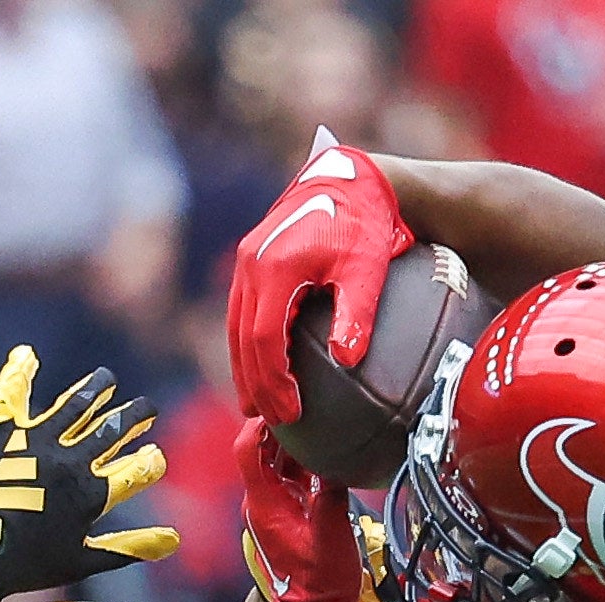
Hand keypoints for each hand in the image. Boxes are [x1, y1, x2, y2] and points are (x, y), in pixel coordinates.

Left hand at [0, 349, 176, 601]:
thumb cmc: (31, 563)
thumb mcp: (85, 560)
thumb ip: (131, 546)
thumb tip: (174, 539)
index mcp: (91, 492)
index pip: (135, 468)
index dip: (150, 460)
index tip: (154, 455)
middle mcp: (70, 460)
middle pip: (112, 430)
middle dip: (135, 416)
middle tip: (147, 407)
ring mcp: (38, 441)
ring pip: (76, 405)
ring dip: (96, 388)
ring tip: (107, 379)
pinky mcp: (6, 432)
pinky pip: (13, 394)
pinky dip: (20, 372)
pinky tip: (26, 353)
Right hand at [227, 134, 410, 422]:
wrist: (351, 178)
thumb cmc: (366, 222)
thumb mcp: (368, 267)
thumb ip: (356, 312)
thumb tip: (348, 360)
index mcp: (275, 268)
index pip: (265, 339)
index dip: (275, 381)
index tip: (292, 413)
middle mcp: (251, 264)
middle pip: (243, 340)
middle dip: (255, 386)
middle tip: (272, 421)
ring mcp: (246, 262)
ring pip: (236, 328)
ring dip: (244, 370)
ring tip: (256, 406)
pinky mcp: (250, 261)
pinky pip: (242, 313)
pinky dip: (248, 346)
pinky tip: (261, 370)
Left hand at [233, 420, 365, 601]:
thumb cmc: (320, 582)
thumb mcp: (332, 530)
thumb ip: (333, 489)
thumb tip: (338, 457)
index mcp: (263, 504)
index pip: (247, 449)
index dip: (260, 422)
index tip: (281, 404)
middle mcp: (261, 503)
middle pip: (261, 450)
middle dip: (282, 426)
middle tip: (306, 405)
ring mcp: (272, 509)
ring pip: (276, 462)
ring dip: (294, 443)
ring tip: (318, 422)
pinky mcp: (285, 514)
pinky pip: (289, 478)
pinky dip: (303, 462)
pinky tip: (324, 451)